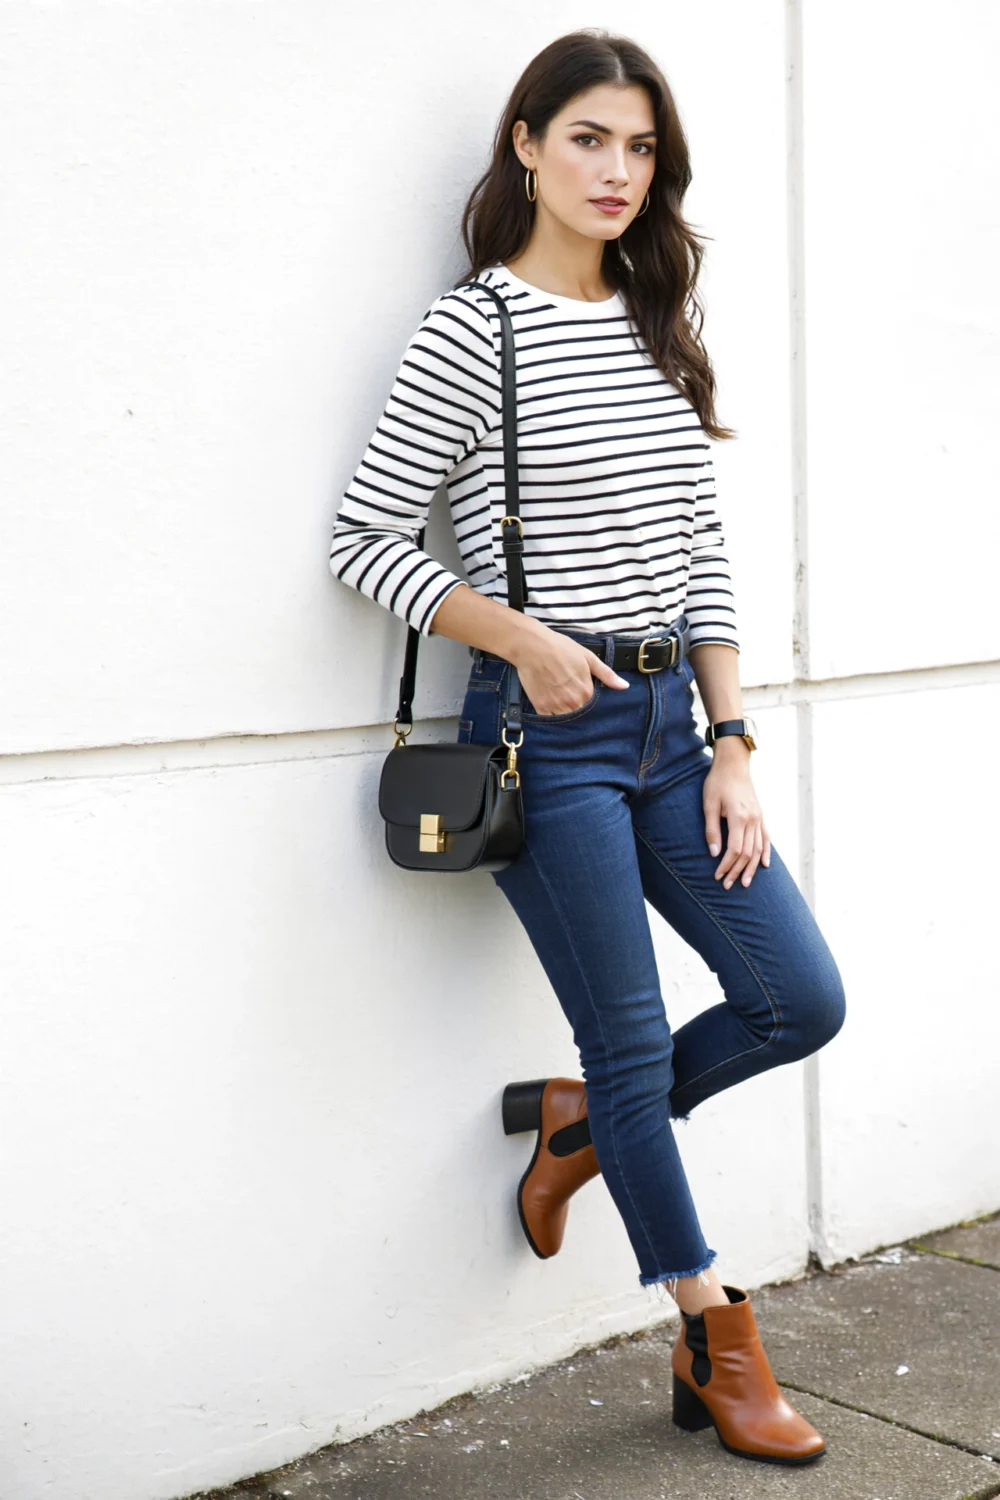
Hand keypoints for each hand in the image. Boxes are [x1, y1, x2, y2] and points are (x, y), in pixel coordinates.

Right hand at [510, 624, 629, 714]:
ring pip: (566, 719)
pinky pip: (550, 719)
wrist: (532, 647)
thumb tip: (624, 686)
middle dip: (579, 709)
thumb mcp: (588, 657)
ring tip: (561, 700)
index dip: (590, 701)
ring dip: (566, 713)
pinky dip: (552, 716)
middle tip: (571, 696)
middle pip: (580, 714)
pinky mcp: (541, 708)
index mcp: (586, 691)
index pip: (594, 706)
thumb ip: (606, 675)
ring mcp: (556, 706)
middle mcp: (573, 702)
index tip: (584, 694)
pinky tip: (551, 703)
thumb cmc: (560, 648)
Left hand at [703, 741, 770, 889]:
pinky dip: (765, 853)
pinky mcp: (761, 816)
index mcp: (739, 817)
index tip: (717, 876)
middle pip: (747, 853)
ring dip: (751, 868)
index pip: (735, 850)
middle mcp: (753, 820)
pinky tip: (764, 865)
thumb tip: (713, 853)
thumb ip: (712, 830)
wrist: (733, 765)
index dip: (726, 866)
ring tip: (744, 882)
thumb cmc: (717, 783)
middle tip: (727, 885)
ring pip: (758, 849)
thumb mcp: (709, 805)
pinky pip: (766, 838)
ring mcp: (759, 818)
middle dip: (737, 871)